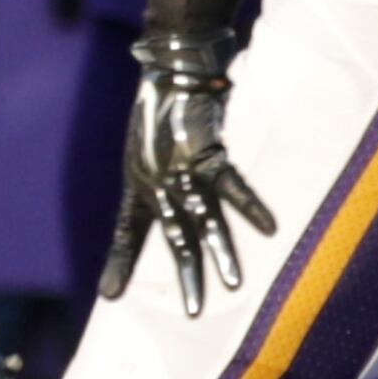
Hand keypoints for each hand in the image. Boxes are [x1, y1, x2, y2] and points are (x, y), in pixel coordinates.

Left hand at [101, 26, 274, 319]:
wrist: (172, 65)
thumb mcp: (144, 145)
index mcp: (138, 182)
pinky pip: (233, 186)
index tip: (108, 295)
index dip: (118, 263)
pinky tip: (269, 230)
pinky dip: (251, 207)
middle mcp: (157, 182)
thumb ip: (157, 176)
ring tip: (235, 286)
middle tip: (194, 314)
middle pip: (173, 238)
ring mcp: (182, 169)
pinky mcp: (208, 152)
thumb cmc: (160, 103)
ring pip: (205, 221)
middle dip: (185, 276)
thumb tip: (172, 197)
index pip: (125, 233)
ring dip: (222, 254)